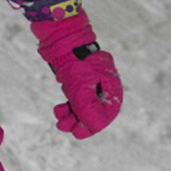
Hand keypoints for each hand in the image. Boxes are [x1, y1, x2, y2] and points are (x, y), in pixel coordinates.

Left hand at [31, 13, 122, 138]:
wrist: (60, 37)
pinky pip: (76, 98)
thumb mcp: (81, 88)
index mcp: (111, 86)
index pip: (106, 114)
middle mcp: (104, 85)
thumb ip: (87, 109)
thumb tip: (94, 127)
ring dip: (72, 116)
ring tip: (59, 119)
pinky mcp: (78, 79)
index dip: (93, 126)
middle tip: (64, 127)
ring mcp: (91, 82)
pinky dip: (68, 106)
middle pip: (95, 111)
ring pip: (84, 106)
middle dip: (79, 121)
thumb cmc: (74, 61)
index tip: (78, 133)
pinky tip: (59, 109)